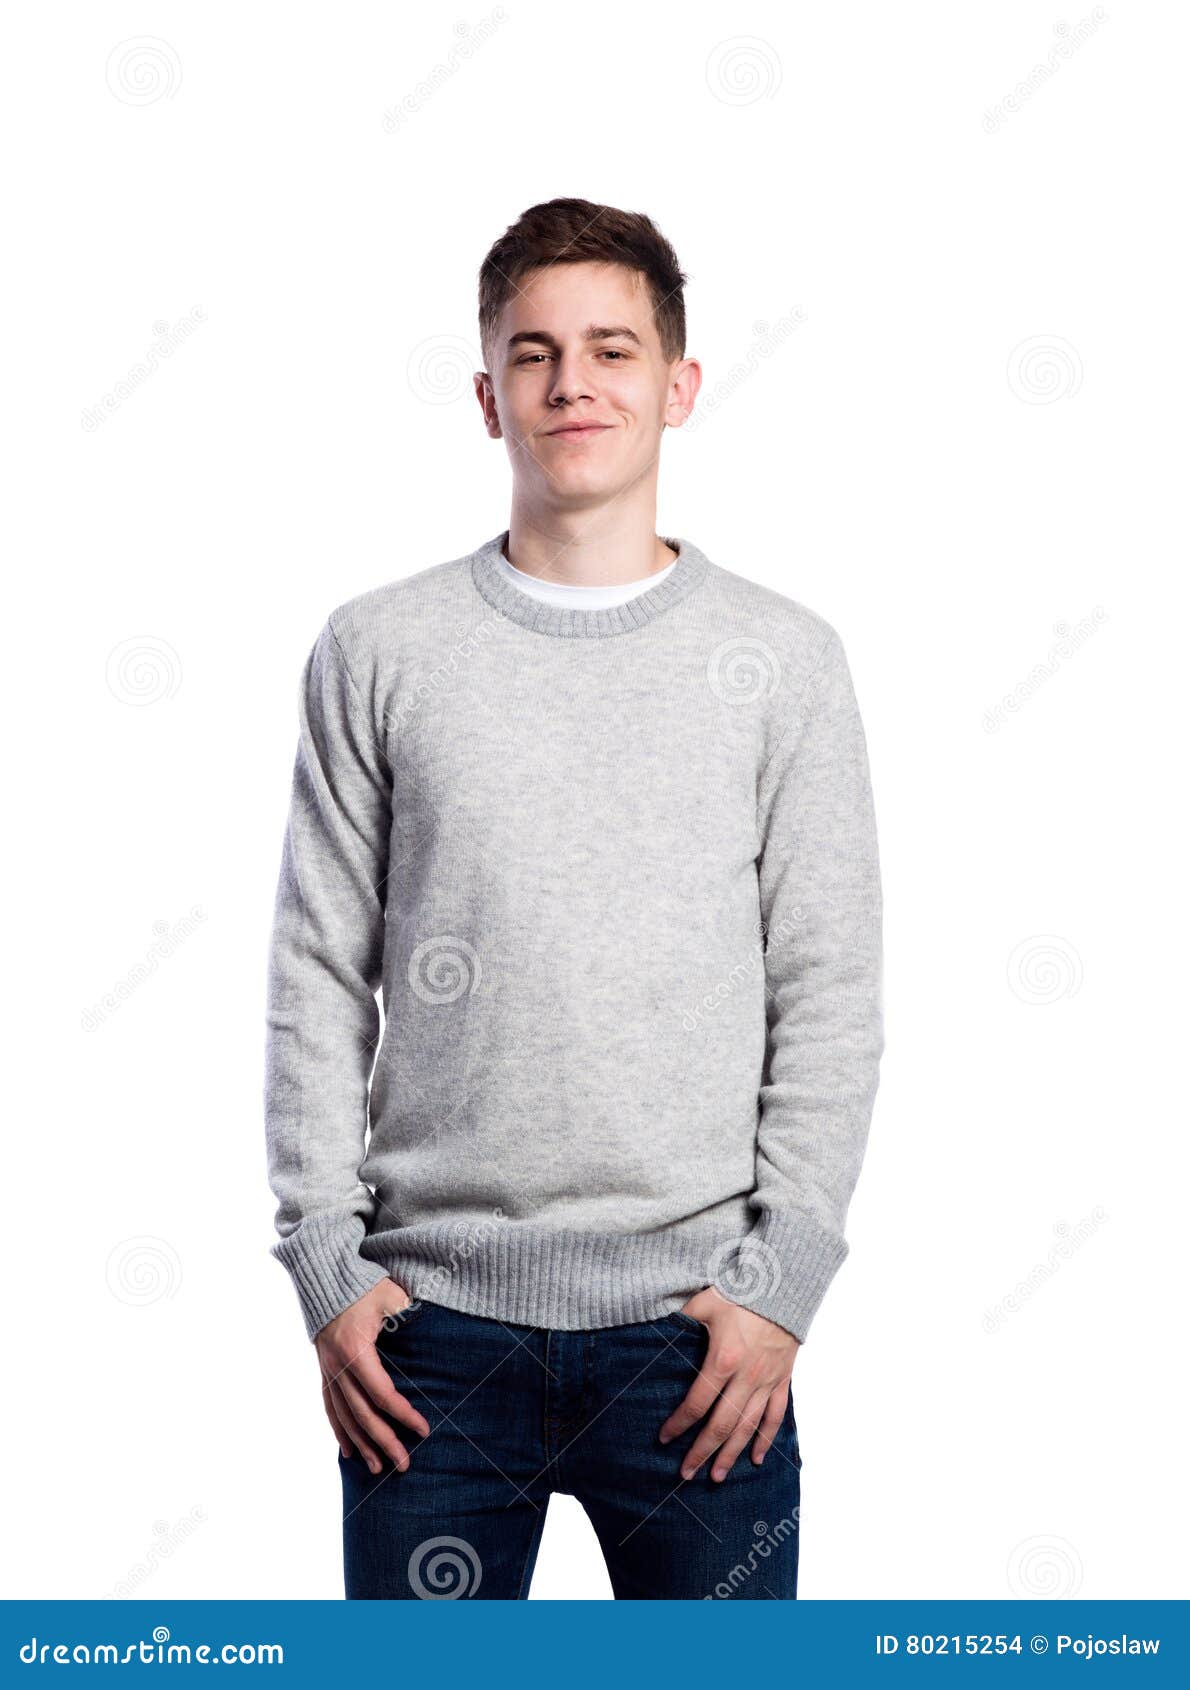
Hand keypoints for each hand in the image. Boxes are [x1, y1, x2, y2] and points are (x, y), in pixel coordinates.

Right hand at [314, 1280, 430, 1474]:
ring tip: (377, 1469)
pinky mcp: (324, 1370)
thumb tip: (433, 1330)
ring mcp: (328, 1370)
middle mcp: (338, 1366)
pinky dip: (339, 1431)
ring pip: (344, 1416)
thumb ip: (409, 1314)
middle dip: (384, 1442)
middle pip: (362, 1414)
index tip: (424, 1429)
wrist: (324, 1277)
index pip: (383, 1394)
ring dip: (362, 1444)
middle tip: (404, 1465)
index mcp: (356, 1351)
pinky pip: (330, 1406)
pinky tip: (348, 1451)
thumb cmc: (363, 1285)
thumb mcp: (390, 1295)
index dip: (404, 1415)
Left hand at [658, 1288, 799, 1481]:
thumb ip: (681, 1321)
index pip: (697, 1403)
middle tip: (686, 1474)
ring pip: (748, 1427)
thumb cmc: (740, 1291)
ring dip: (731, 1454)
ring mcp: (766, 1381)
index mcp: (723, 1360)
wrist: (784, 1284)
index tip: (665, 1439)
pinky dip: (766, 1439)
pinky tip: (756, 1458)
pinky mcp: (782, 1379)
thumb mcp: (704, 1303)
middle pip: (721, 1425)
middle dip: (702, 1452)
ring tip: (717, 1476)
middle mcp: (746, 1377)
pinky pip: (775, 1416)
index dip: (679, 1424)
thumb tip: (657, 1331)